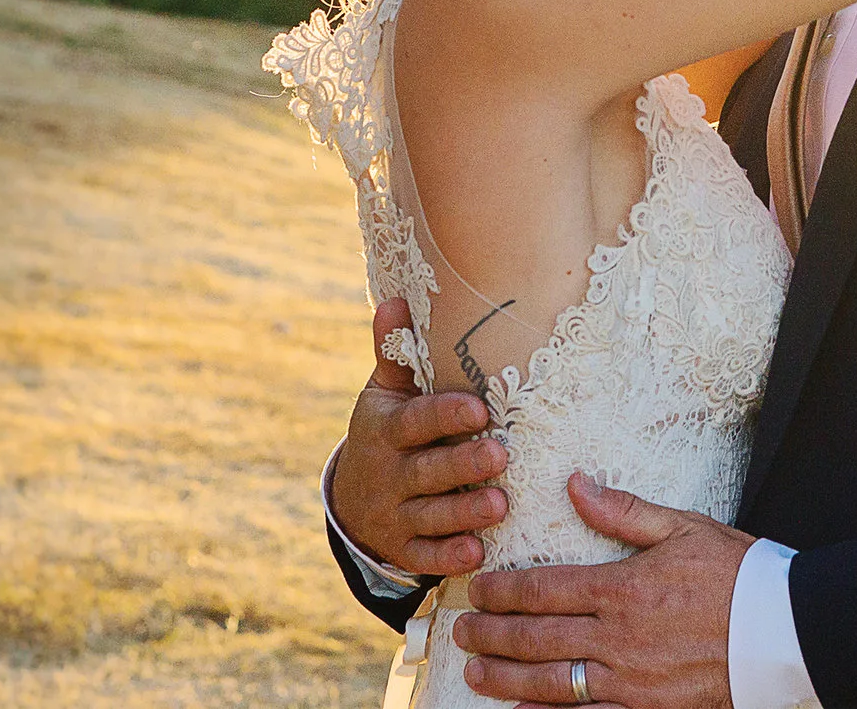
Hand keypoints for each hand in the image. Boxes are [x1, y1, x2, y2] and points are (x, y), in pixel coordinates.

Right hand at [331, 298, 509, 577]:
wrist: (355, 497)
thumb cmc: (389, 430)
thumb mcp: (385, 392)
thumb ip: (396, 353)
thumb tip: (397, 300)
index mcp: (385, 429)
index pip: (415, 422)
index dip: (444, 416)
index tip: (479, 409)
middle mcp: (388, 474)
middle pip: (426, 471)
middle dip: (463, 466)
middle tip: (501, 457)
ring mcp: (394, 515)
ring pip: (430, 516)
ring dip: (465, 513)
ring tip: (501, 506)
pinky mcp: (404, 548)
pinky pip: (425, 555)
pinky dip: (448, 556)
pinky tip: (478, 551)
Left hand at [453, 474, 749, 708]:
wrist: (782, 628)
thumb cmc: (736, 572)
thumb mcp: (682, 527)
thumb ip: (623, 511)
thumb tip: (576, 484)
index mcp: (623, 587)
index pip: (544, 589)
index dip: (502, 591)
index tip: (475, 589)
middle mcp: (618, 638)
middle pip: (537, 638)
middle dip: (492, 636)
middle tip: (461, 632)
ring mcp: (630, 681)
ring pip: (552, 684)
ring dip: (507, 680)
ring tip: (476, 674)